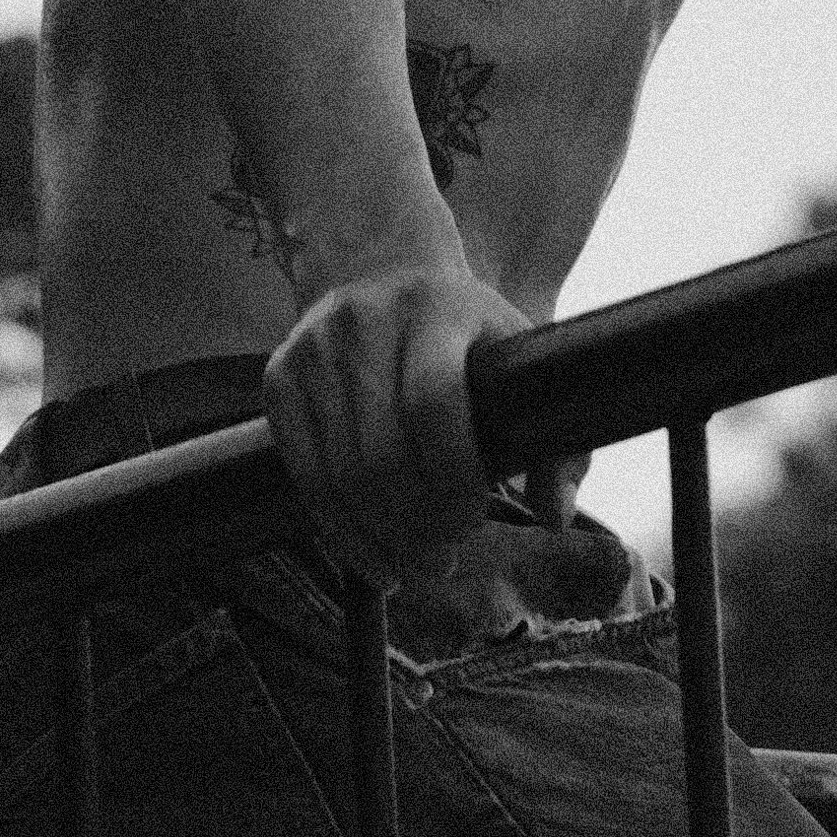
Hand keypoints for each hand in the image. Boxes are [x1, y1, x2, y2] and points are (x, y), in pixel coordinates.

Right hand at [264, 257, 529, 586]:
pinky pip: (304, 475)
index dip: (454, 474)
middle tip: (444, 558)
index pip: (434, 400)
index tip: (473, 521)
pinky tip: (374, 557)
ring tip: (415, 568)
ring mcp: (314, 349)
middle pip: (381, 450)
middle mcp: (366, 321)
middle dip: (416, 523)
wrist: (380, 267)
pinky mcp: (278, 377)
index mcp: (438, 308)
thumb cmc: (466, 331)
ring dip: (380, 538)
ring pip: (339, 474)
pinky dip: (340, 531)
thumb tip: (554, 517)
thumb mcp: (519, 359)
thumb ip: (557, 441)